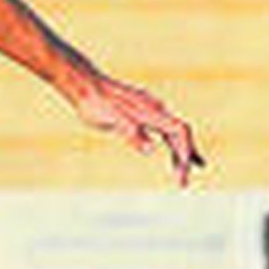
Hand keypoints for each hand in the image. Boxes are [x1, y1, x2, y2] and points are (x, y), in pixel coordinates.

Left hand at [73, 74, 204, 186]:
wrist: (83, 84)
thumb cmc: (94, 102)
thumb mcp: (110, 119)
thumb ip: (131, 133)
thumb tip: (151, 149)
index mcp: (151, 111)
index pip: (179, 132)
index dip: (185, 152)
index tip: (181, 175)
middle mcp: (155, 109)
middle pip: (180, 134)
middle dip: (185, 157)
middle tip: (182, 183)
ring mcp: (149, 110)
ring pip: (173, 133)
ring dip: (180, 153)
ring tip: (182, 174)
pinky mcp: (141, 113)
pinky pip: (163, 131)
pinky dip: (170, 145)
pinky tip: (169, 155)